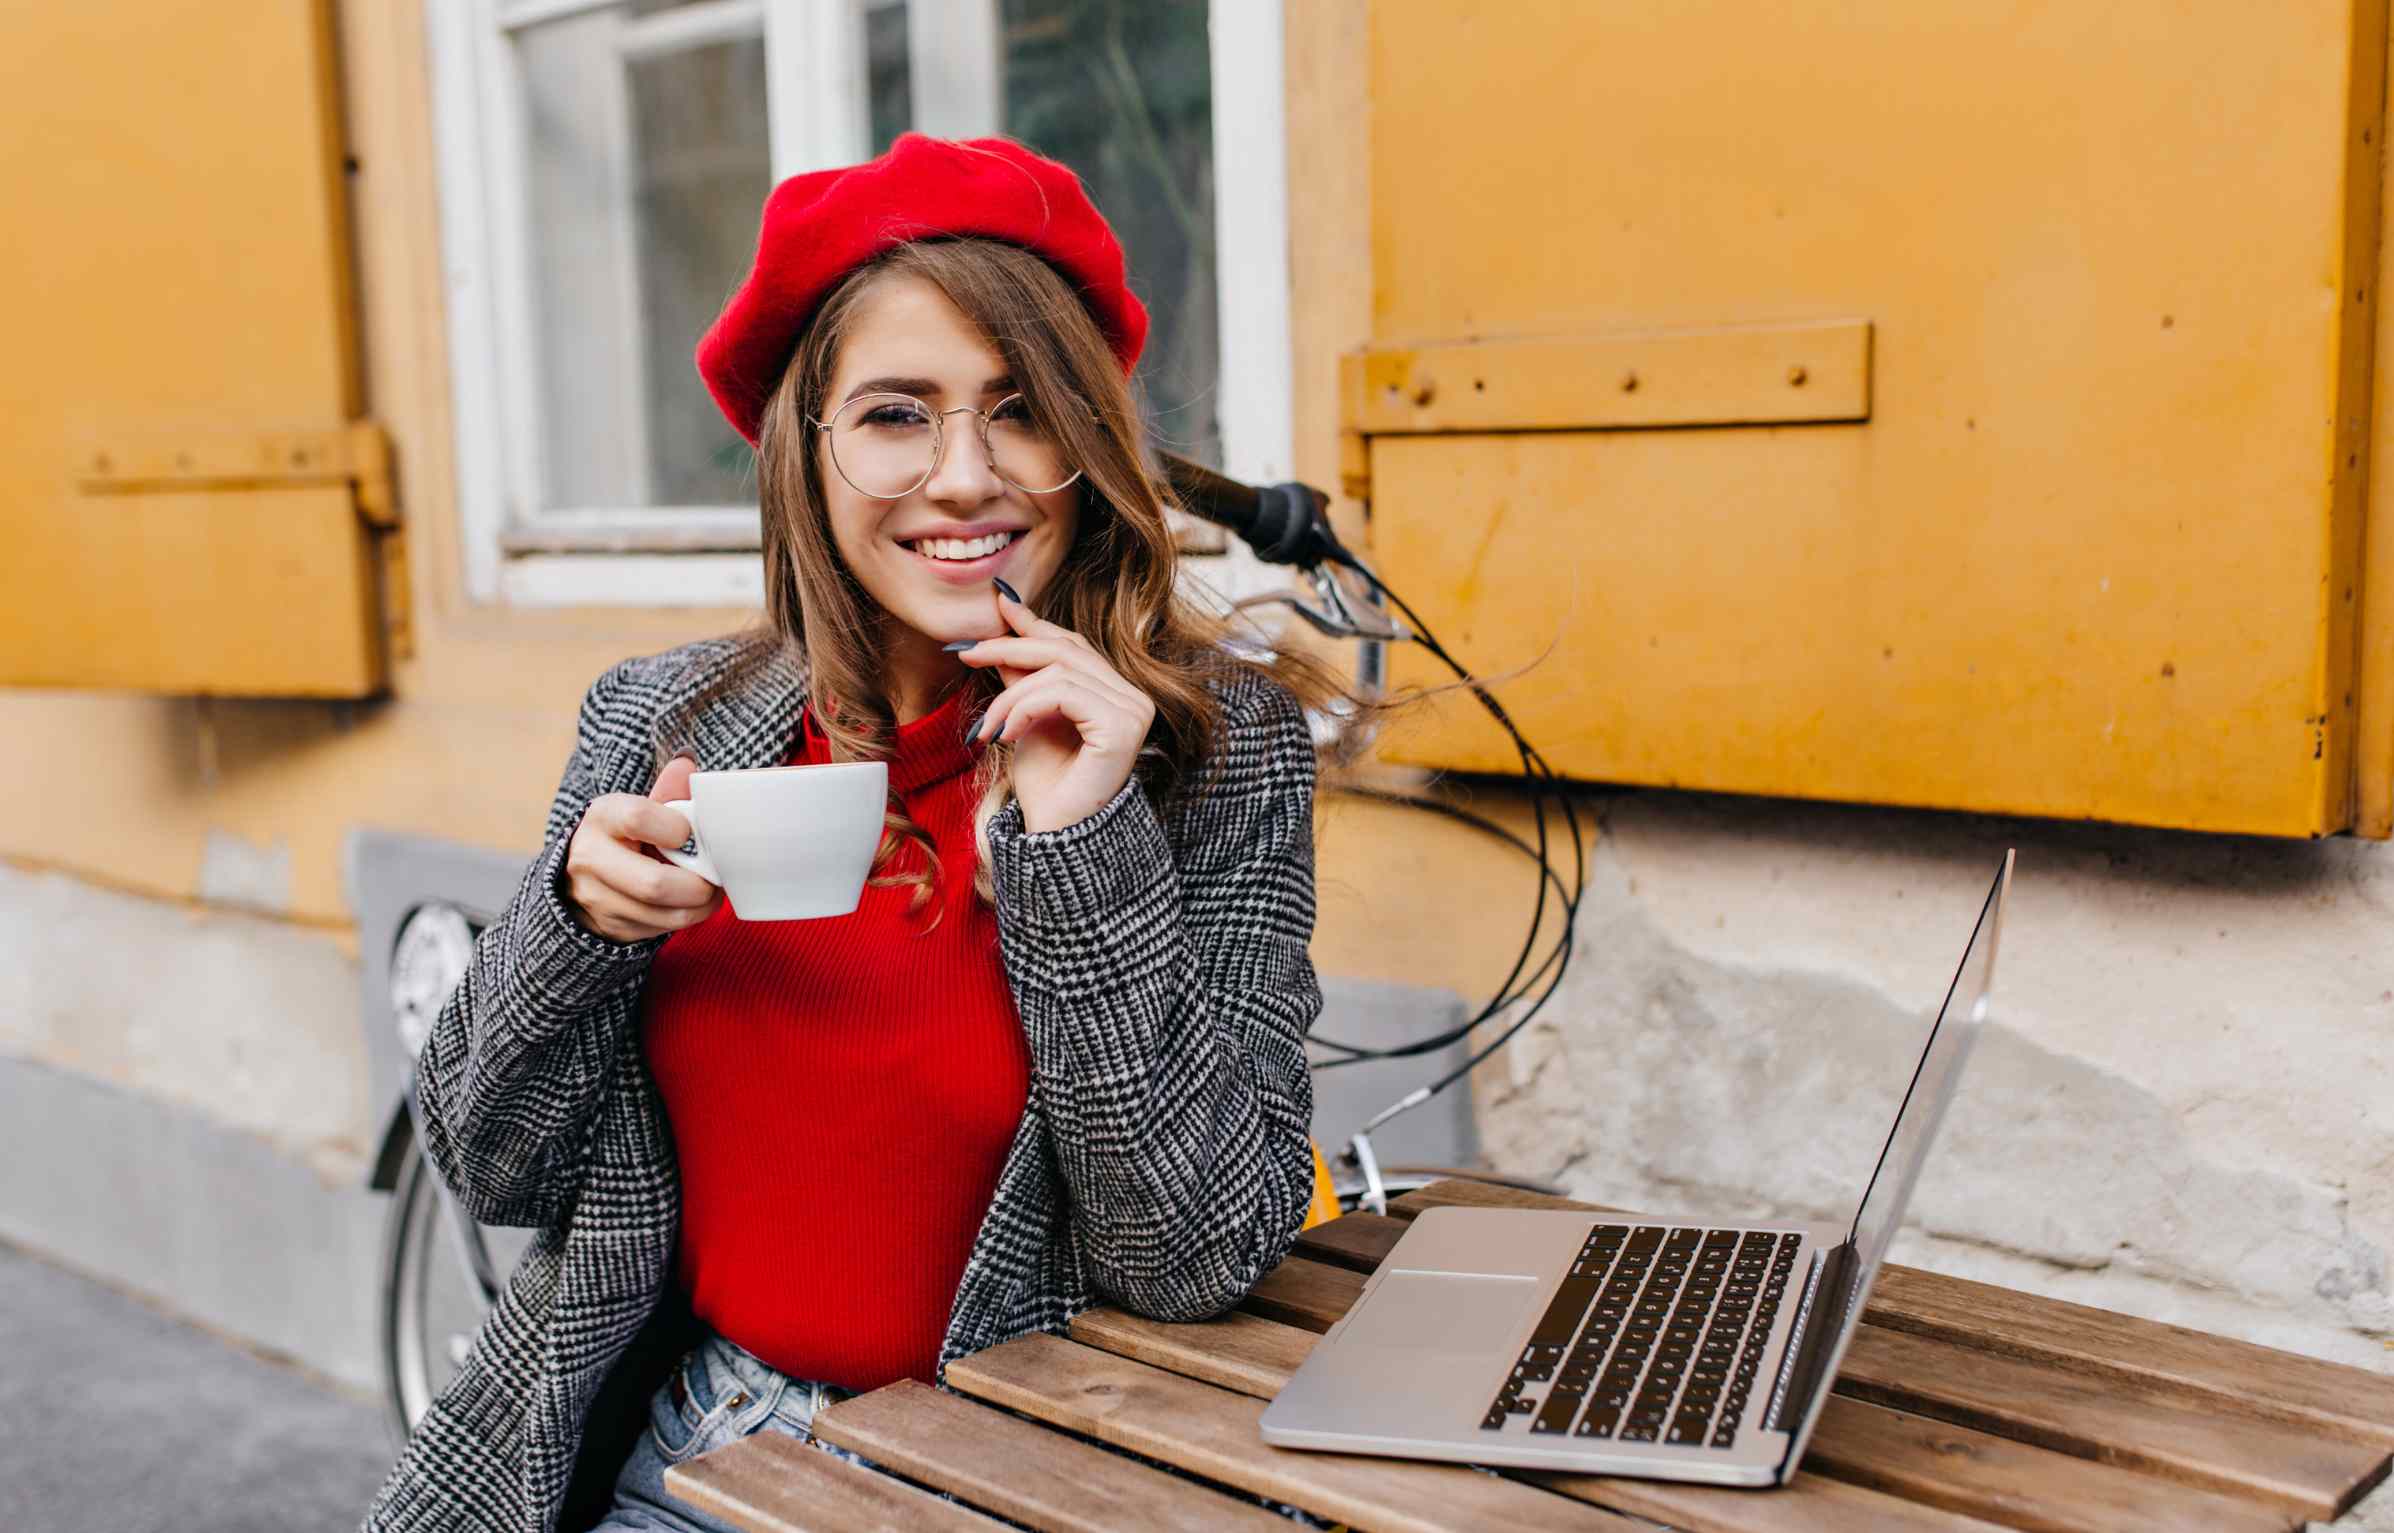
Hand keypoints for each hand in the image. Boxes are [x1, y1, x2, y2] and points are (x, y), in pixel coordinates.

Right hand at [560, 754, 726, 940]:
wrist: (585, 872)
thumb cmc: (627, 833)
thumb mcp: (641, 806)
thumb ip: (667, 791)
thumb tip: (686, 764)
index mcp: (602, 817)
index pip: (637, 818)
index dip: (675, 828)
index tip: (688, 833)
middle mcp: (590, 859)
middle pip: (654, 883)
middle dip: (697, 884)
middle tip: (713, 876)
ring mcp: (597, 898)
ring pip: (663, 914)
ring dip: (698, 905)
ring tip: (709, 889)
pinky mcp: (612, 926)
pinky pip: (660, 930)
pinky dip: (685, 918)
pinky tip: (690, 902)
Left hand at [954, 586, 1156, 832]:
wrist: (1053, 835)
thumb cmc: (1045, 783)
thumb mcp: (1027, 715)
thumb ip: (1024, 670)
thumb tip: (1006, 614)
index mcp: (1116, 693)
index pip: (1072, 644)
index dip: (1032, 624)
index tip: (996, 606)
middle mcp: (1133, 698)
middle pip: (1065, 649)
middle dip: (1009, 647)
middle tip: (966, 654)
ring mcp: (1133, 712)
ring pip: (1058, 671)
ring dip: (1009, 695)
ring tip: (987, 727)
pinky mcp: (1122, 727)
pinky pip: (1062, 693)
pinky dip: (1024, 708)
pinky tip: (1006, 734)